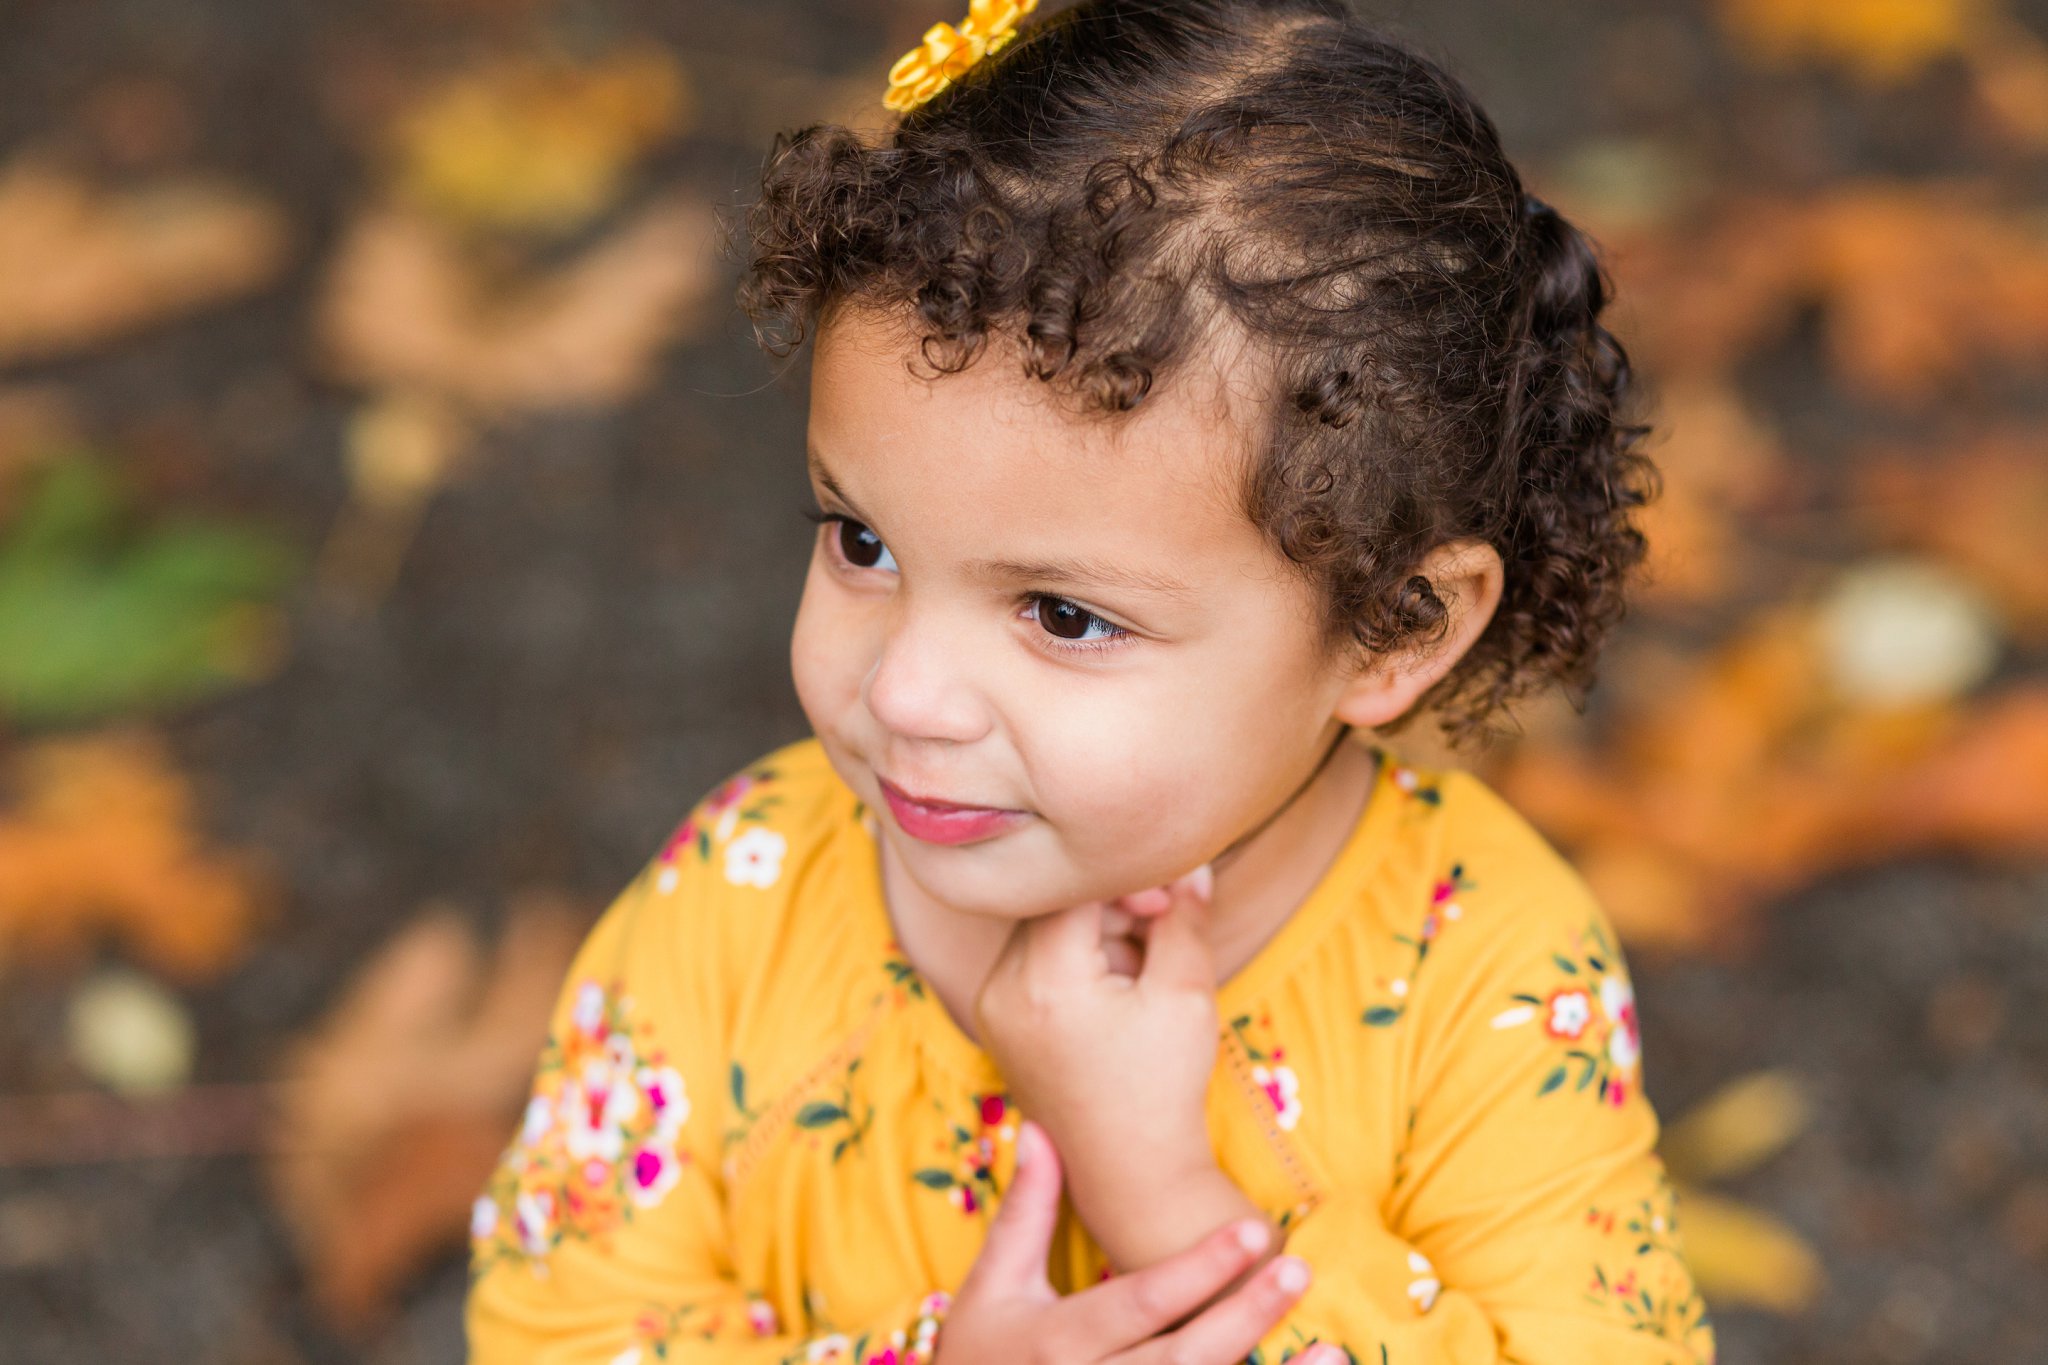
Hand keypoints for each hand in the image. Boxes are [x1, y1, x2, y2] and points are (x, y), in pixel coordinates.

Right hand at [934, 1119, 1342, 1364]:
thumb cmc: (977, 1358)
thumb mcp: (991, 1286)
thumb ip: (1025, 1211)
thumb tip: (1039, 1127)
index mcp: (1055, 1344)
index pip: (1138, 1303)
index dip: (1198, 1270)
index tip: (1254, 1230)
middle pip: (1181, 1360)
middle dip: (1244, 1317)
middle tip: (1299, 1271)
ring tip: (1331, 1355)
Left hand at [973, 865, 1220, 1230]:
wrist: (1129, 1174)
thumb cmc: (1163, 1087)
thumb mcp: (1186, 994)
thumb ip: (1184, 918)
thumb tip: (1189, 865)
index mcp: (1041, 980)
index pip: (1076, 888)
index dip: (1128, 881)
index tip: (1170, 903)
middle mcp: (999, 989)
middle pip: (1055, 906)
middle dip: (1112, 908)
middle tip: (1163, 930)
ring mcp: (990, 1007)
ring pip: (1044, 931)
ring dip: (1094, 934)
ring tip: (1141, 971)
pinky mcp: (996, 1022)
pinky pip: (1032, 963)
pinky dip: (1073, 962)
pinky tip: (1114, 994)